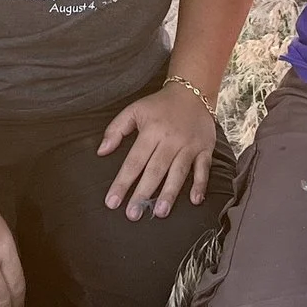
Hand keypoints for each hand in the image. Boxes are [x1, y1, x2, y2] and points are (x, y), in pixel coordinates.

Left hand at [100, 83, 218, 219]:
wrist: (193, 92)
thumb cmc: (159, 105)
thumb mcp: (134, 110)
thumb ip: (115, 129)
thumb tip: (101, 152)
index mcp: (151, 131)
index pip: (134, 161)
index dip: (122, 182)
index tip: (112, 202)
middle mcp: (170, 140)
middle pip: (155, 170)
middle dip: (143, 193)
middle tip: (133, 214)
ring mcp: (189, 145)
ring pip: (178, 172)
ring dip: (169, 193)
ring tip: (159, 212)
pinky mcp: (205, 149)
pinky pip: (204, 168)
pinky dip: (200, 184)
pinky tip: (195, 200)